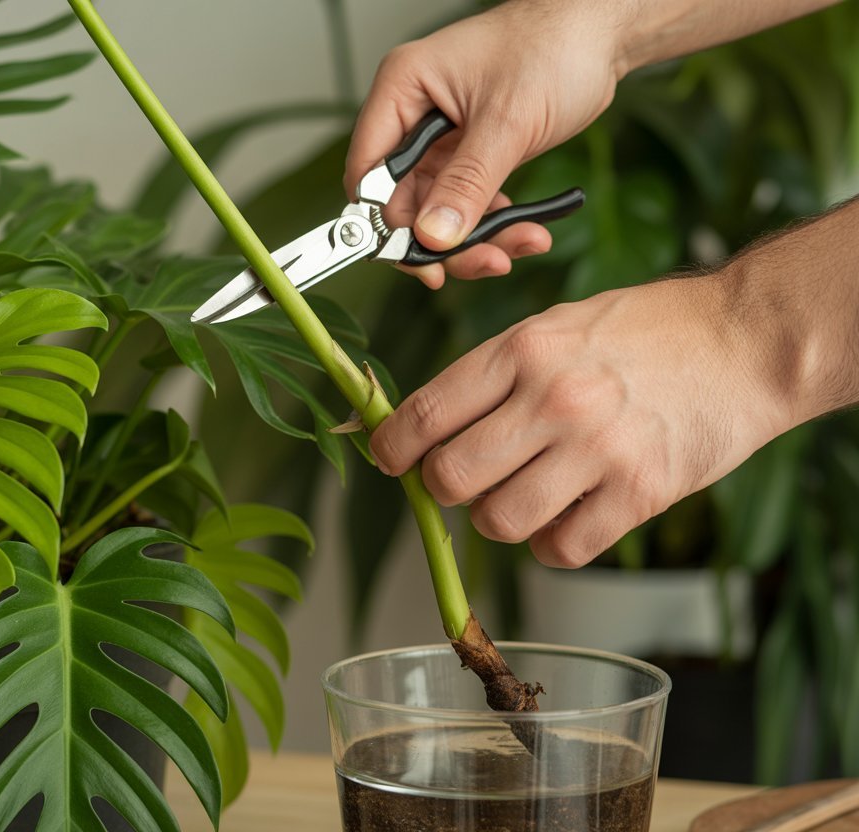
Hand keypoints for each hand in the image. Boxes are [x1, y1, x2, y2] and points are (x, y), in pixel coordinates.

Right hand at [346, 3, 622, 287]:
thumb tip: (433, 235)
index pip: (369, 171)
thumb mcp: (508, 122)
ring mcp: (441, 139)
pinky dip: (494, 224)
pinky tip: (527, 230)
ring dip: (476, 238)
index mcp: (403, 90)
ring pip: (437, 211)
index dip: (387, 221)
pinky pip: (467, 203)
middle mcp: (414, 117)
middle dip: (443, 238)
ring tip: (519, 244)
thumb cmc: (554, 46)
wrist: (600, 37)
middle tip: (482, 260)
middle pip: (404, 201)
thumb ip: (467, 183)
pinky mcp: (469, 155)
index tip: (419, 257)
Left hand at [368, 274, 790, 565]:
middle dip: (442, 488)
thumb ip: (492, 374)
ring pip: (498, 523)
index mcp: (523, 349)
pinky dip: (553, 544)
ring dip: (499, 519)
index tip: (389, 461)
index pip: (423, 415)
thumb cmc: (648, 330)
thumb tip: (424, 426)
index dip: (390, 449)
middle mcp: (553, 398)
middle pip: (450, 478)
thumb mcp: (556, 325)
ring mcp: (598, 449)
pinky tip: (568, 516)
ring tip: (524, 494)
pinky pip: (561, 550)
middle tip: (463, 480)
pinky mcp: (641, 493)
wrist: (748, 340)